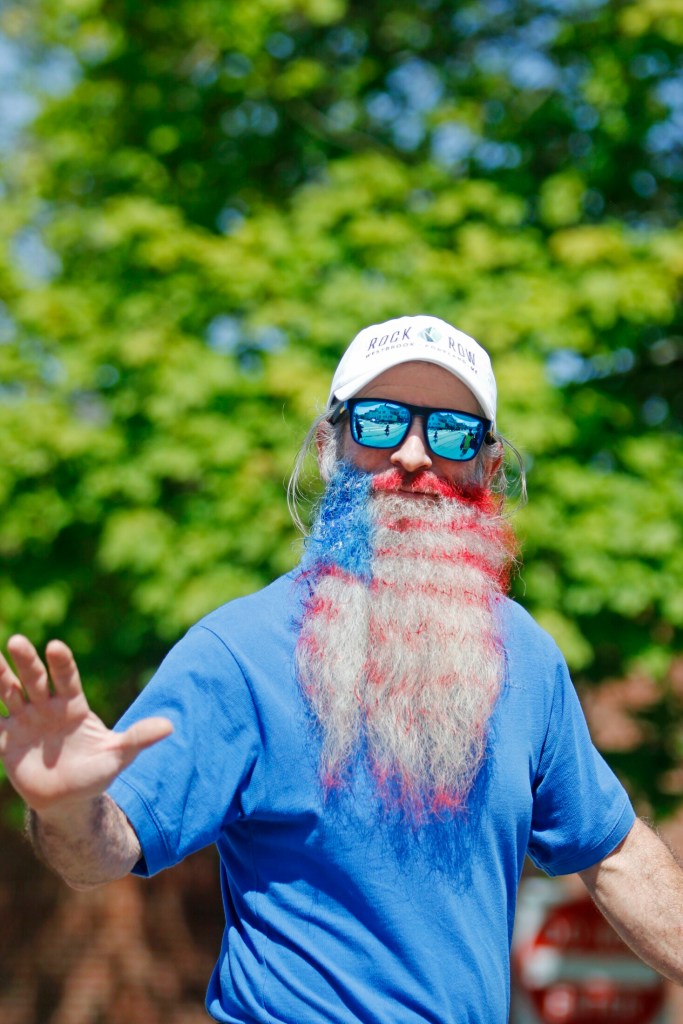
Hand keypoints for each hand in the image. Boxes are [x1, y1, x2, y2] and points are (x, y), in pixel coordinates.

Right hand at [0, 635, 171, 813]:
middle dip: (27, 662)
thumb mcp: (118, 756)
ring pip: (10, 693)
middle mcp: (47, 706)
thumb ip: (138, 739)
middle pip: (36, 679)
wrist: (68, 800)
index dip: (62, 663)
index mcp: (73, 705)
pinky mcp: (6, 740)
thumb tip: (170, 727)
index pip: (67, 678)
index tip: (55, 646)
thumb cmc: (96, 772)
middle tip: (19, 641)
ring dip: (0, 676)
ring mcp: (24, 721)